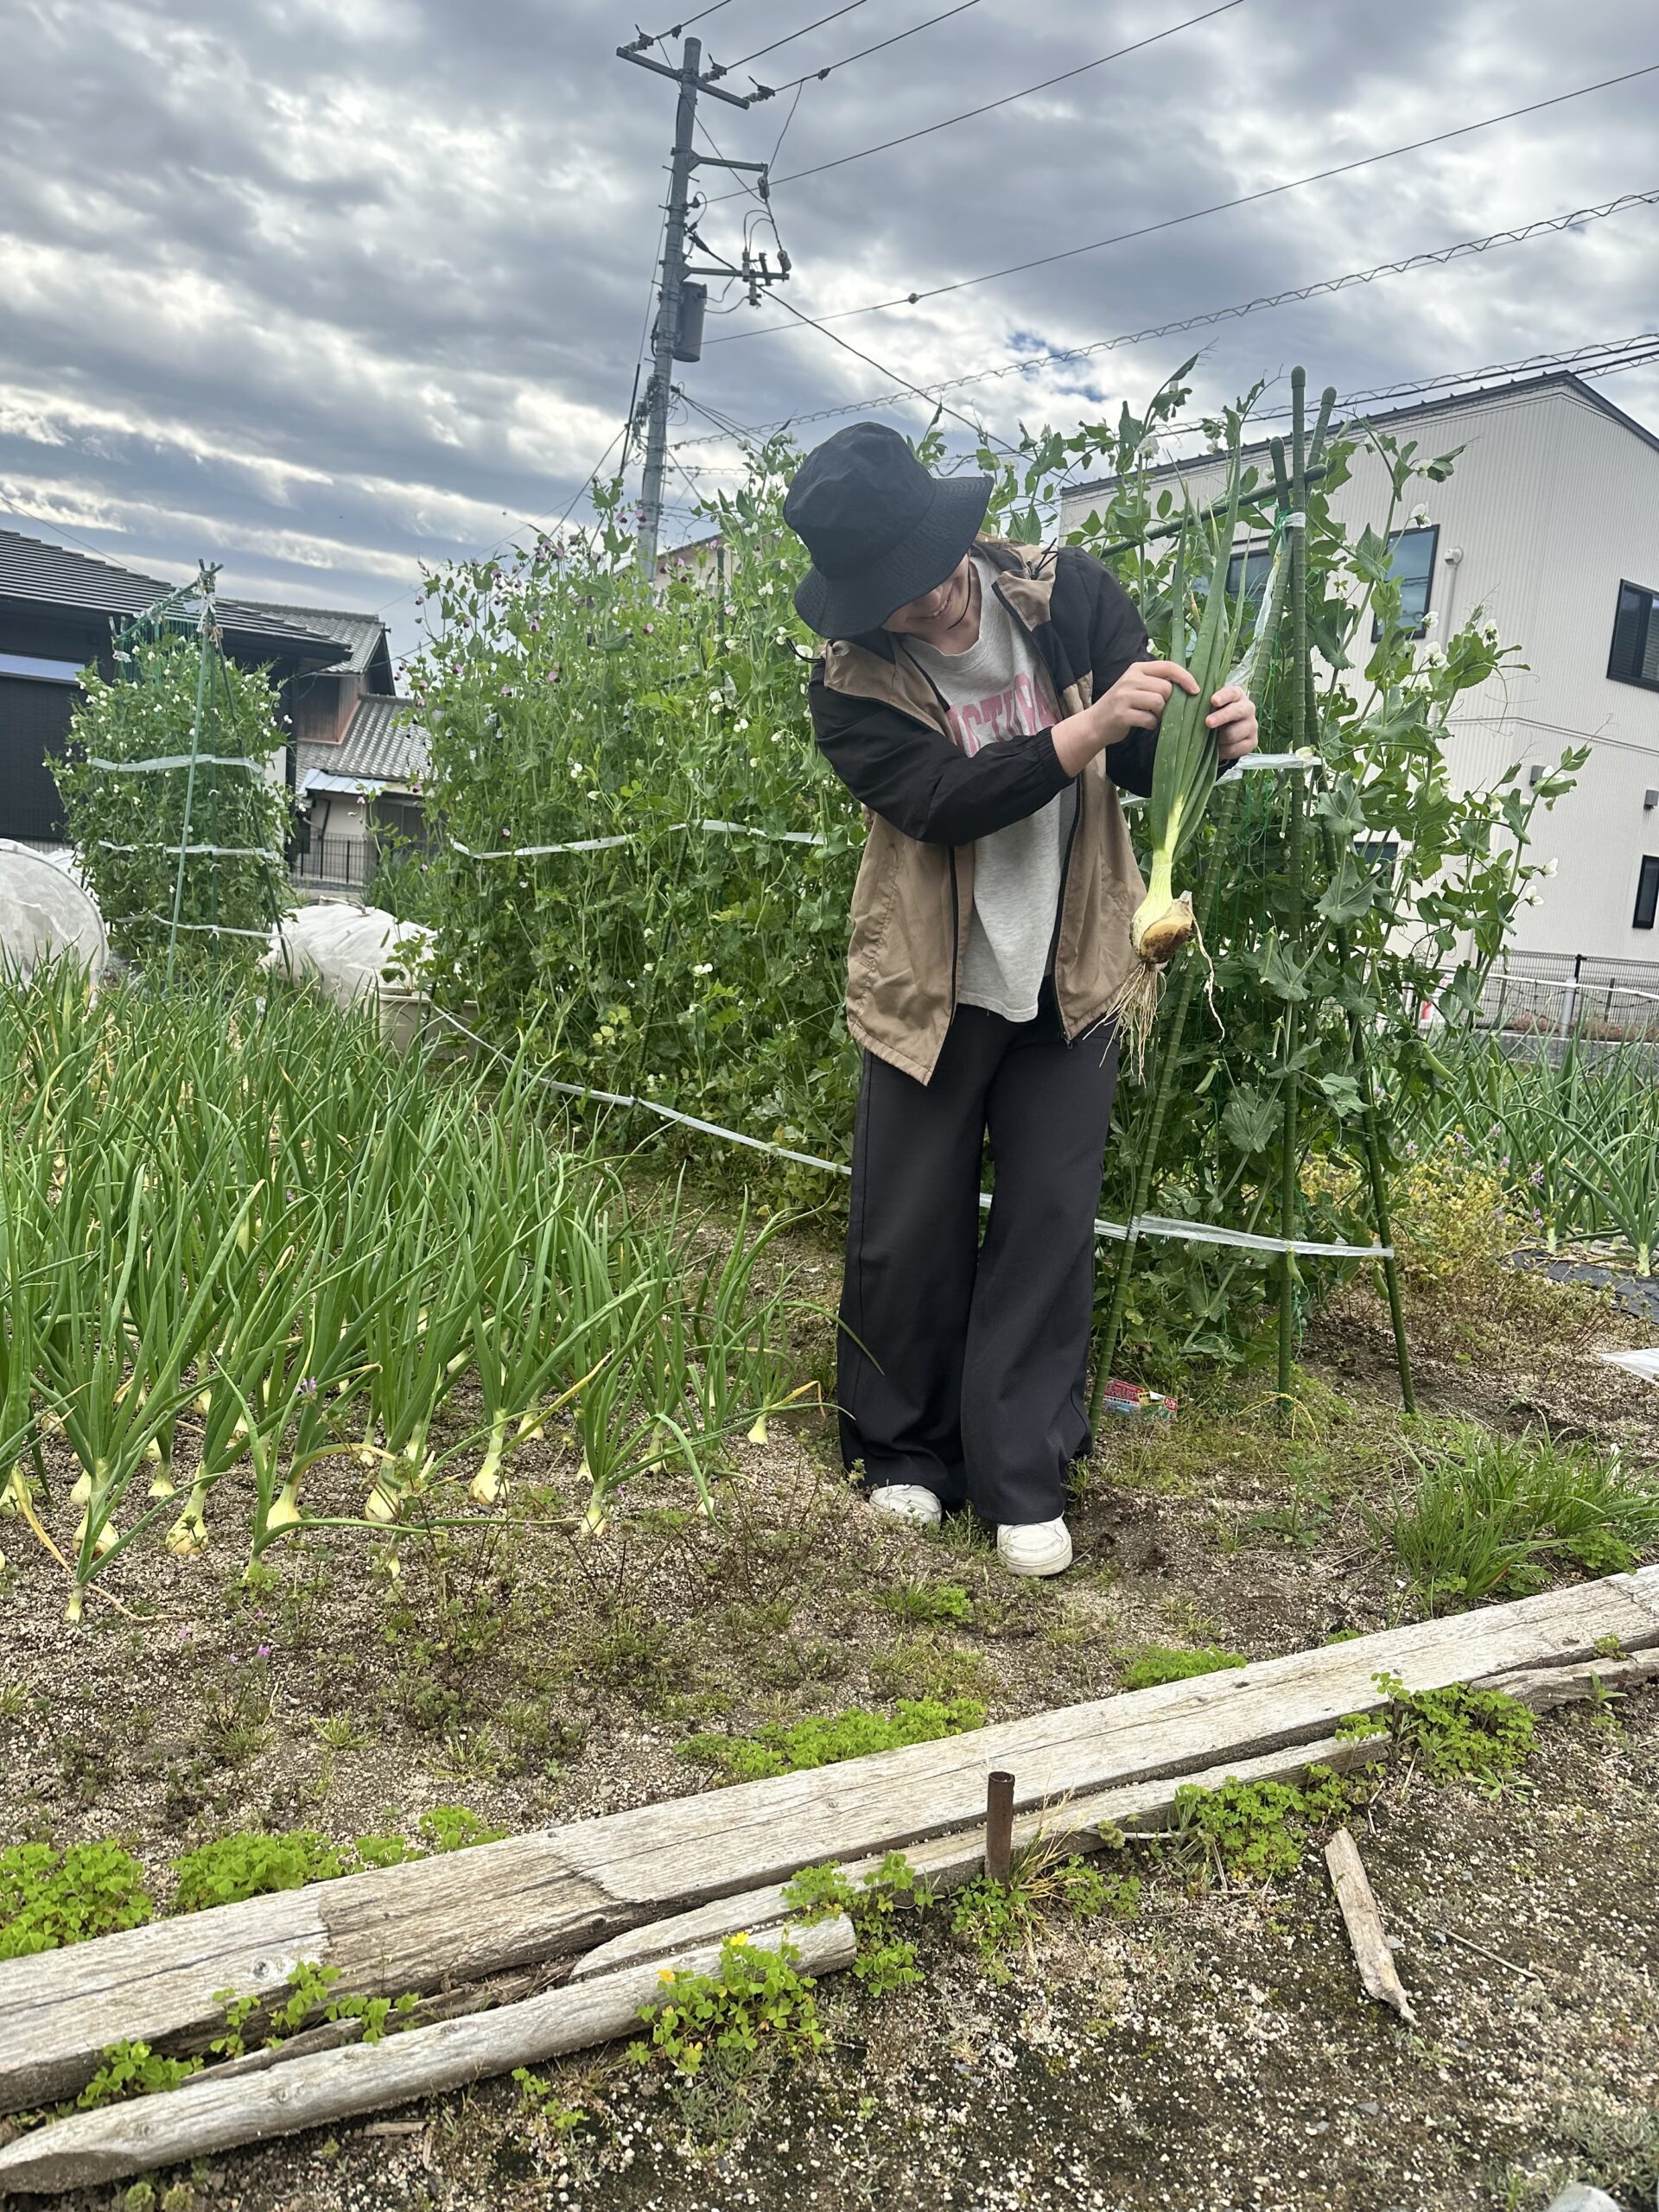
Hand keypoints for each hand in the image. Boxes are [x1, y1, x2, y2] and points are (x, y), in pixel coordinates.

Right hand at [1052, 660, 1198, 774]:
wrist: (1094, 723)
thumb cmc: (1121, 705)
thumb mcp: (1136, 686)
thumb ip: (1156, 681)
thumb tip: (1187, 685)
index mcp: (1137, 669)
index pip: (1168, 667)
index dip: (1186, 677)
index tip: (1196, 690)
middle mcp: (1130, 679)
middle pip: (1166, 688)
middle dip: (1169, 702)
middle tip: (1160, 710)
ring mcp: (1124, 696)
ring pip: (1159, 703)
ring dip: (1160, 714)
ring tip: (1151, 717)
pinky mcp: (1122, 714)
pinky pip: (1150, 719)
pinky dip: (1151, 725)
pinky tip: (1144, 724)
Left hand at [1206, 683, 1258, 762]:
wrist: (1223, 733)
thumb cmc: (1213, 714)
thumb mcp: (1209, 706)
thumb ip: (1203, 701)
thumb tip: (1190, 697)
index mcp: (1237, 695)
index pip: (1232, 692)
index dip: (1223, 696)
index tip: (1213, 700)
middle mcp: (1248, 708)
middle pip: (1236, 712)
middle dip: (1221, 717)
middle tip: (1208, 722)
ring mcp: (1252, 725)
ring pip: (1233, 733)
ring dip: (1219, 738)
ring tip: (1209, 739)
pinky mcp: (1252, 741)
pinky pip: (1235, 748)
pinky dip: (1223, 750)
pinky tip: (1217, 748)